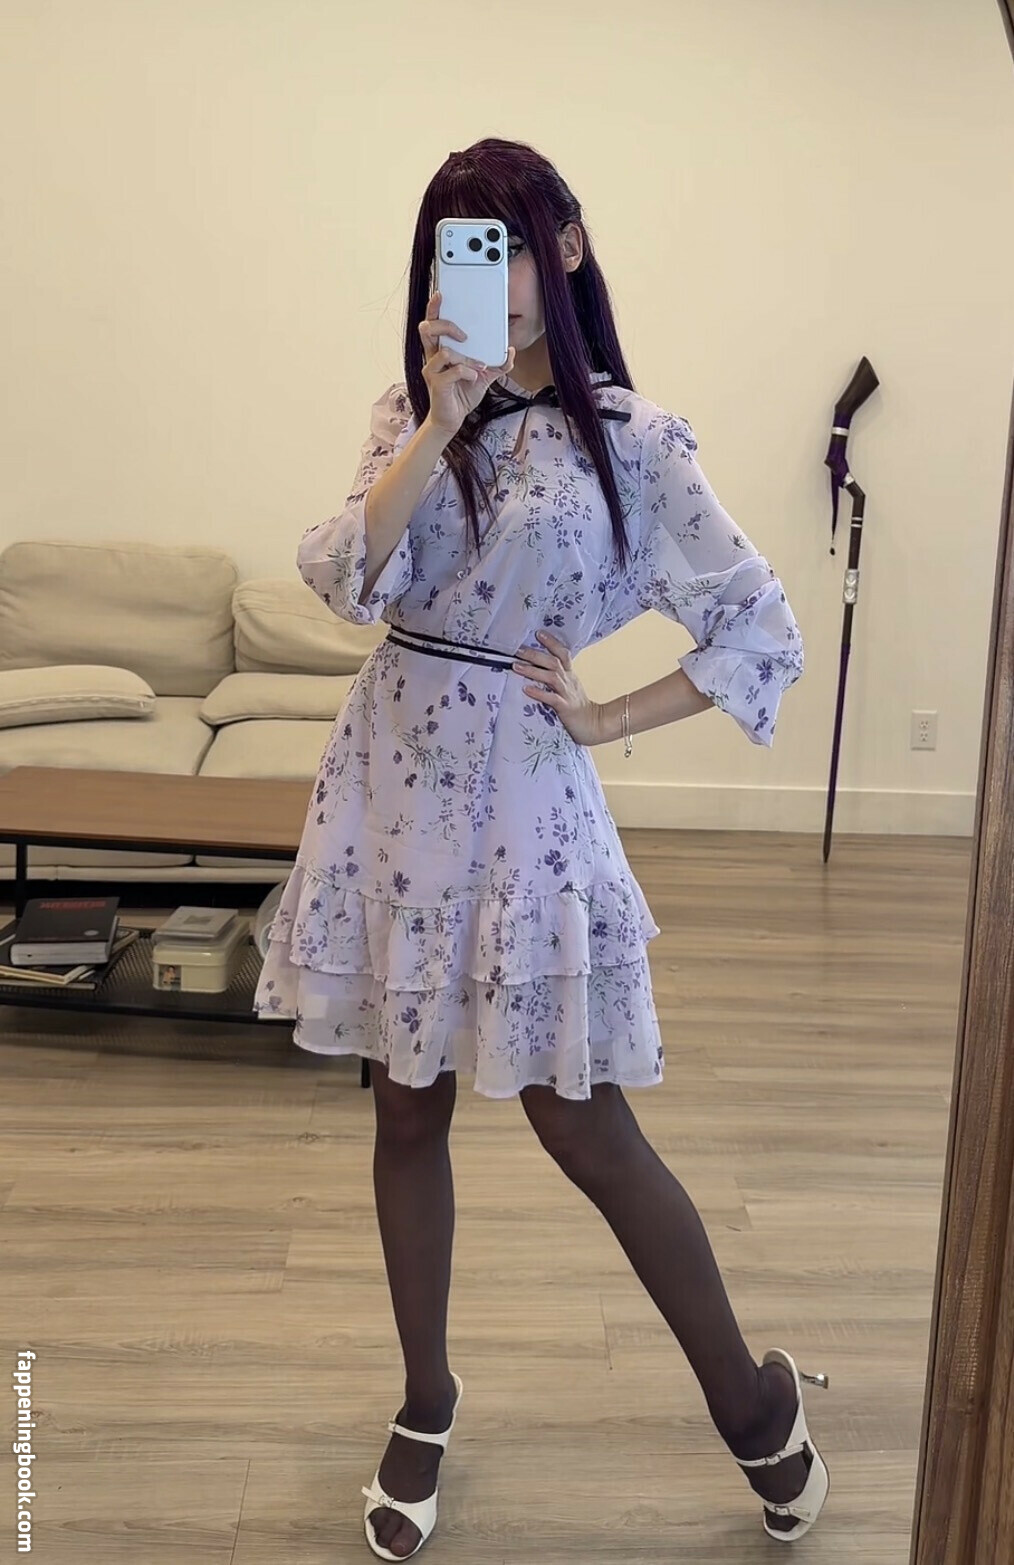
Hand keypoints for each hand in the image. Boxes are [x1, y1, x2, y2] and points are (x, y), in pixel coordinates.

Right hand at [419, 291, 515, 438]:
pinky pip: (452, 370)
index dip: (434, 308)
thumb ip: (497, 363)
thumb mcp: (483, 376)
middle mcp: (432, 357)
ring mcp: (432, 370)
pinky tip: (474, 377)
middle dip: (447, 326)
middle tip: (465, 336)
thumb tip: (509, 351)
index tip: (441, 294)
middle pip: (428, 329)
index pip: (432, 324)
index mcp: (440, 350)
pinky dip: (468, 371)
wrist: (453, 419)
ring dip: (466, 357)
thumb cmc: (461, 395)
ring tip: (478, 366)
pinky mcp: (437, 384)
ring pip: (444, 350)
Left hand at [512, 630, 606, 746]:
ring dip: (533, 670)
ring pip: (551, 677)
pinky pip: (551, 698)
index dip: (552, 642)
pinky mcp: (565, 708)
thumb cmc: (577, 707)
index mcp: (570, 674)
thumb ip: (557, 676)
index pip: (563, 653)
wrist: (594, 725)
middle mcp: (568, 681)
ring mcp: (567, 693)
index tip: (538, 633)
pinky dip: (539, 693)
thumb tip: (536, 667)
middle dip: (535, 654)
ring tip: (516, 666)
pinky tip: (526, 689)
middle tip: (518, 650)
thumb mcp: (569, 686)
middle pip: (553, 662)